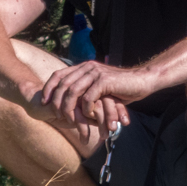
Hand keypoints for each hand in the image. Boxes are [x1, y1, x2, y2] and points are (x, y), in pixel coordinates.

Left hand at [40, 61, 154, 130]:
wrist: (142, 81)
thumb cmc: (121, 87)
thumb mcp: (99, 86)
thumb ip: (86, 88)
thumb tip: (70, 99)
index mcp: (84, 67)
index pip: (58, 75)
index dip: (49, 88)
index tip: (44, 102)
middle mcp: (87, 67)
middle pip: (63, 84)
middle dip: (56, 101)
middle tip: (55, 115)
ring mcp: (95, 73)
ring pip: (73, 91)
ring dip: (69, 107)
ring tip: (70, 119)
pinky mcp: (104, 81)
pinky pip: (88, 97)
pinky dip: (85, 108)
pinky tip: (88, 115)